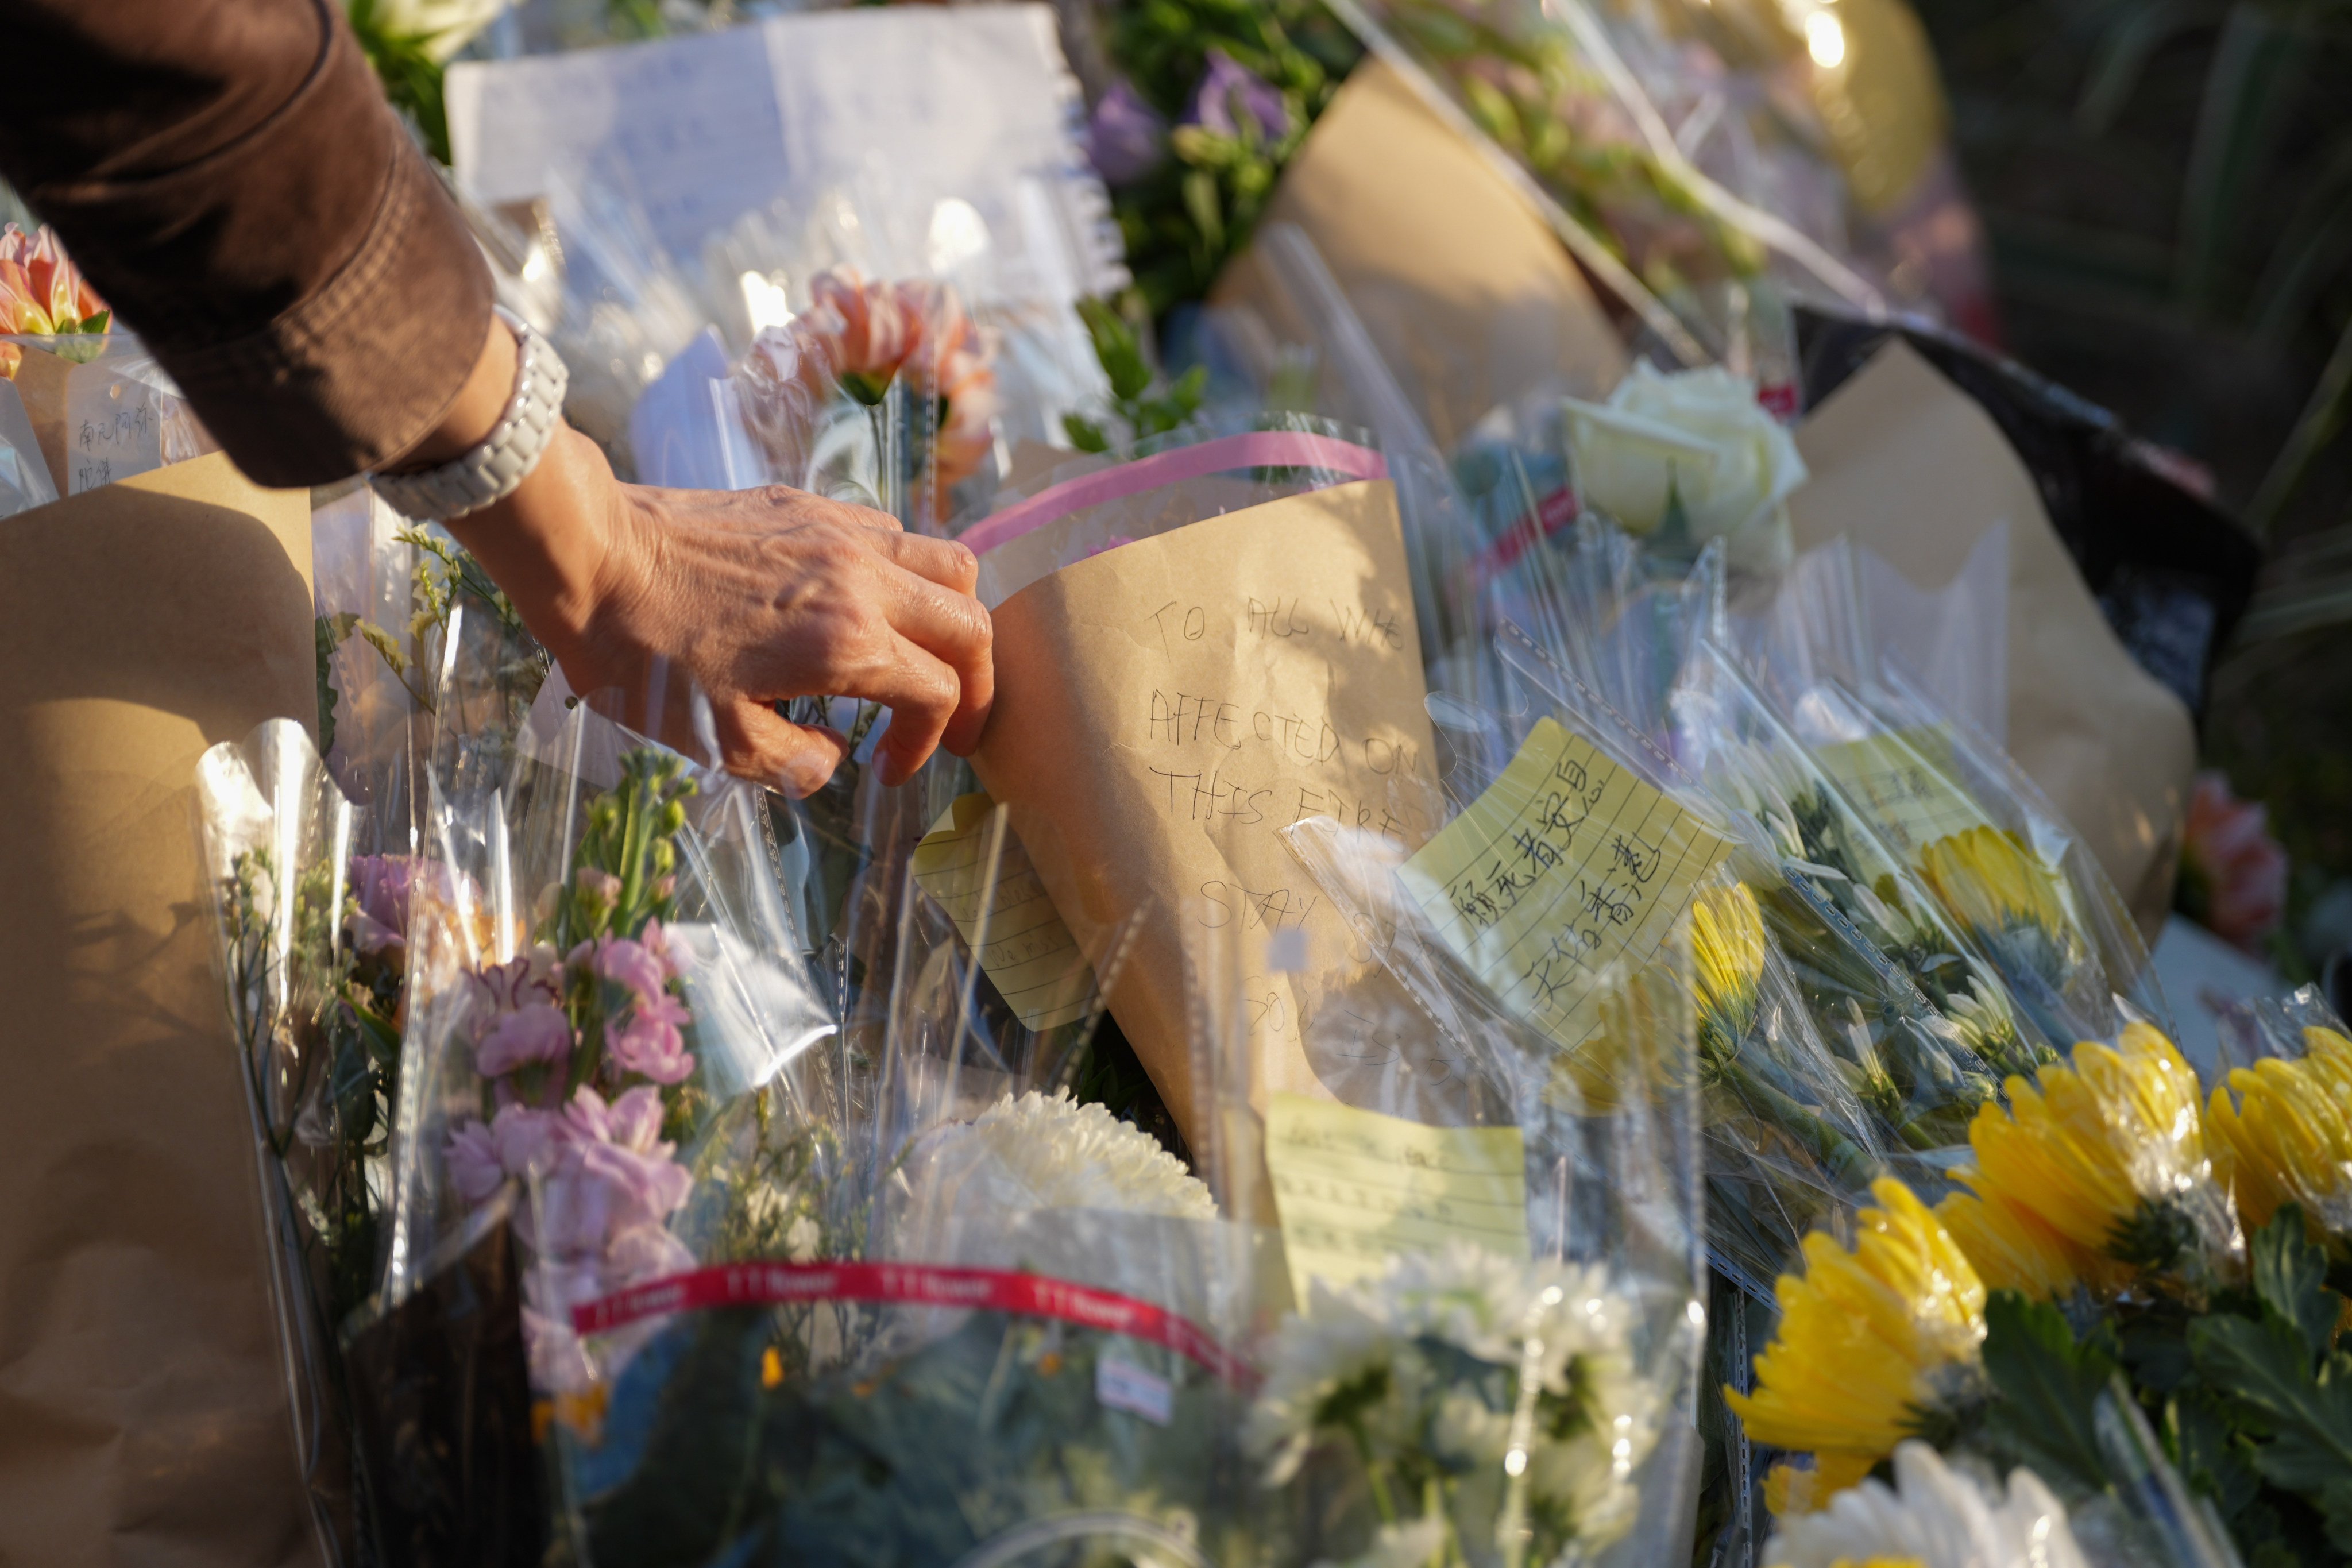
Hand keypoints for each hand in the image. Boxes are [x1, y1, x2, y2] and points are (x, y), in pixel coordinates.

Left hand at [421, 324, 990, 793]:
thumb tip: (835, 756)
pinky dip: (906, 573)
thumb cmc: (643, 656)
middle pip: (971, 625)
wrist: (589, 557)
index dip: (928, 744)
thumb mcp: (718, 742)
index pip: (938, 694)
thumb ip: (797, 762)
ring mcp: (840, 533)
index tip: (886, 768)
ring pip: (951, 563)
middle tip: (954, 720)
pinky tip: (866, 603)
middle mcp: (861, 580)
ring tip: (927, 653)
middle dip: (978, 683)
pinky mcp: (810, 505)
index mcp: (846, 643)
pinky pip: (894, 532)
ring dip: (954, 617)